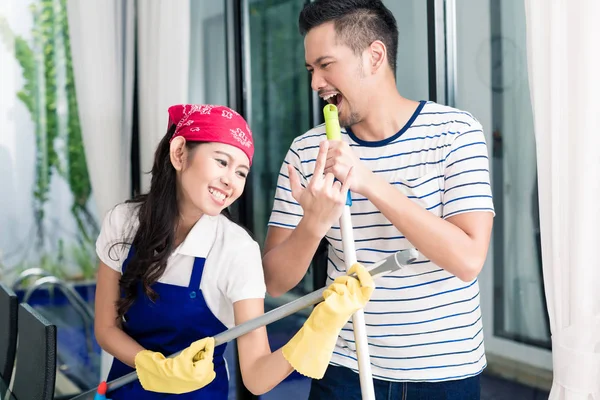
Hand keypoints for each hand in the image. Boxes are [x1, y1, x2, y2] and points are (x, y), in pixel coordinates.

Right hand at [135, 337, 215, 393]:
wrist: (165, 380)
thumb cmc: (173, 367)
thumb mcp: (185, 354)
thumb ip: (197, 346)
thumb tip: (208, 340)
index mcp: (199, 373)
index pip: (208, 355)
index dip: (209, 346)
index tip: (210, 338)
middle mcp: (204, 380)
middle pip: (209, 360)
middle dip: (201, 355)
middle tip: (191, 356)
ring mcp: (203, 383)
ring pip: (209, 365)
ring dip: (201, 361)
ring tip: (190, 363)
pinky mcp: (202, 384)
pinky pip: (208, 371)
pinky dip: (203, 367)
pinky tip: (193, 367)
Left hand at [282, 263, 373, 378]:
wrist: (322, 330)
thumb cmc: (332, 314)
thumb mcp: (347, 300)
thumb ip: (352, 288)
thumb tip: (355, 273)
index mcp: (360, 302)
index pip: (369, 285)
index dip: (364, 273)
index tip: (357, 267)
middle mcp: (356, 303)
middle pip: (352, 280)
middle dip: (343, 280)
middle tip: (337, 287)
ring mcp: (346, 303)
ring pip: (340, 283)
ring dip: (333, 287)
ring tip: (331, 299)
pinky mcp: (336, 303)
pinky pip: (331, 289)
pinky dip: (327, 293)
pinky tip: (327, 303)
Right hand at [288, 140, 352, 236]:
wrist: (316, 223)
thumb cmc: (306, 207)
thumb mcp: (297, 193)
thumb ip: (293, 179)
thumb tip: (289, 166)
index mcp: (313, 185)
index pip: (318, 165)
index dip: (321, 152)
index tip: (323, 142)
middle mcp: (323, 188)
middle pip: (330, 174)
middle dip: (328, 179)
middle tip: (324, 190)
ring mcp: (332, 193)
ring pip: (337, 180)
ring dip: (335, 186)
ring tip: (330, 197)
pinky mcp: (341, 198)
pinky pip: (346, 183)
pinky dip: (349, 176)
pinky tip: (352, 168)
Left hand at [325, 140, 371, 195]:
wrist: (364, 179)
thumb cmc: (354, 167)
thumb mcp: (347, 152)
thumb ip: (335, 148)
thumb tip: (321, 144)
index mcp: (342, 144)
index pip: (323, 143)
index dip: (324, 151)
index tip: (329, 156)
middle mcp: (339, 149)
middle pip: (322, 155)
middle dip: (326, 161)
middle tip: (337, 165)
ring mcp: (337, 159)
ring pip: (323, 163)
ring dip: (327, 168)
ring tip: (338, 170)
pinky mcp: (335, 168)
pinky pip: (325, 171)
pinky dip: (329, 174)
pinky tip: (337, 175)